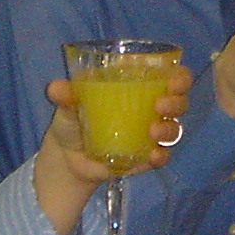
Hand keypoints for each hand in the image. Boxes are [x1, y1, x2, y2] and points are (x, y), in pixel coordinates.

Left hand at [40, 64, 192, 185]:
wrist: (65, 158)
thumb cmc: (73, 120)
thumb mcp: (67, 106)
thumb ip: (65, 96)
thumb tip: (56, 88)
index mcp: (137, 87)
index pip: (170, 76)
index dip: (179, 77)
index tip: (173, 80)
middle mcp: (150, 109)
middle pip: (179, 102)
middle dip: (177, 102)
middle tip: (161, 105)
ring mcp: (150, 135)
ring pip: (174, 129)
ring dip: (169, 128)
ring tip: (153, 131)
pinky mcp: (145, 158)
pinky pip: (162, 156)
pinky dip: (161, 156)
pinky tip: (152, 156)